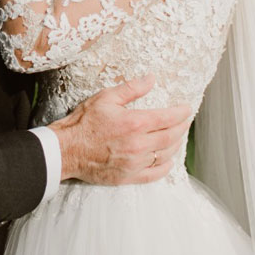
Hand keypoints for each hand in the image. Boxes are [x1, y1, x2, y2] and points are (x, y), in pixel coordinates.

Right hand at [48, 74, 191, 184]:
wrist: (67, 149)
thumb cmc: (84, 122)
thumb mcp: (106, 97)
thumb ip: (131, 88)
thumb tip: (151, 78)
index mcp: (135, 123)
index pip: (168, 118)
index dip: (181, 113)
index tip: (187, 108)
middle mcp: (139, 145)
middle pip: (171, 136)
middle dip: (182, 127)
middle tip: (186, 121)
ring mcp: (135, 162)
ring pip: (166, 155)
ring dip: (176, 145)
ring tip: (178, 136)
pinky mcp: (129, 176)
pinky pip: (155, 174)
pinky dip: (166, 167)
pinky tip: (169, 160)